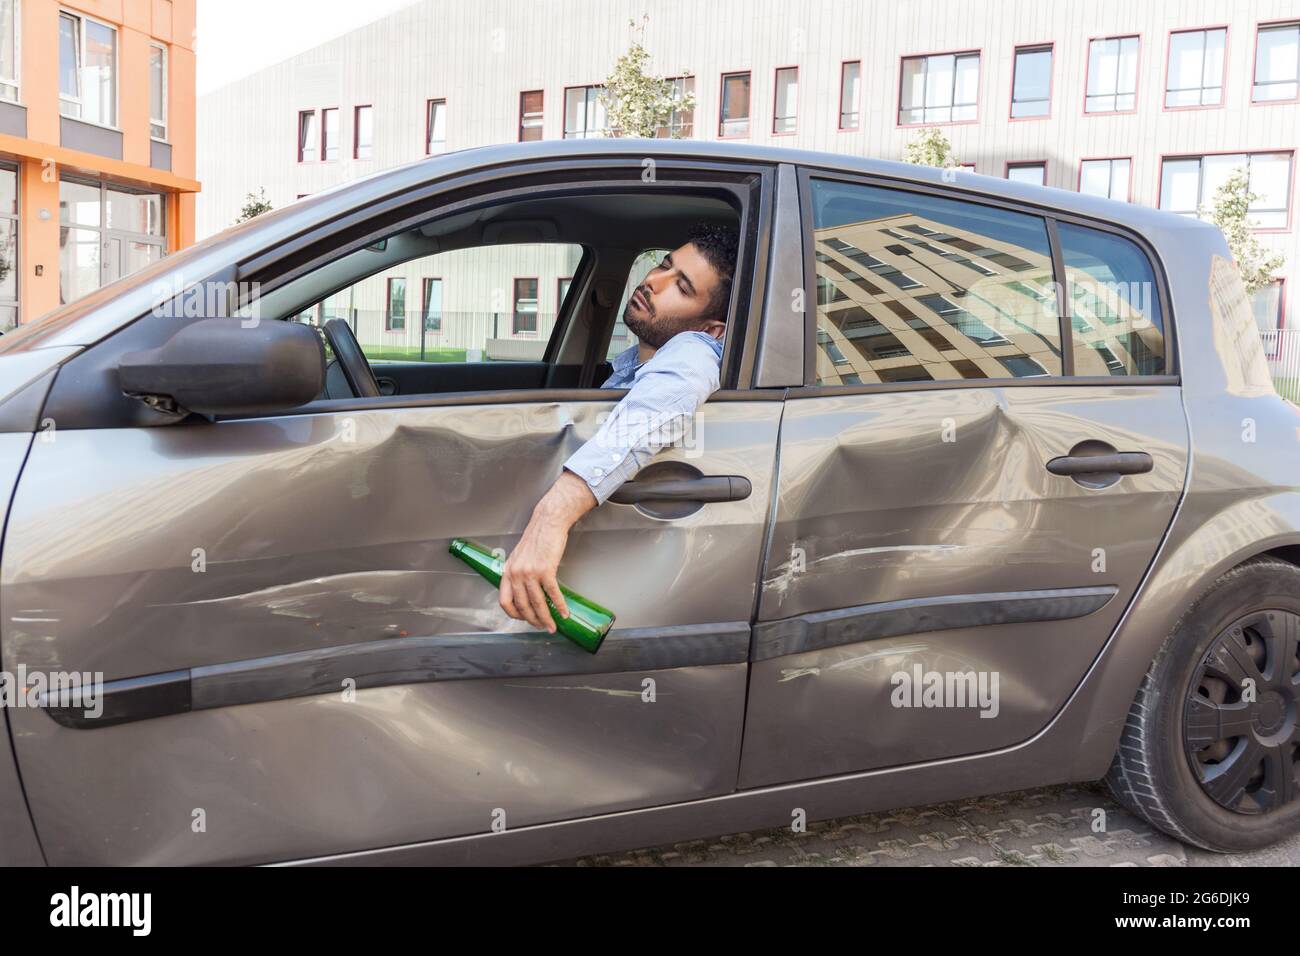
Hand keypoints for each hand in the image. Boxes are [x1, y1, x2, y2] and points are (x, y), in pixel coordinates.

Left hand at [499, 471, 595, 632]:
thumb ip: (518, 574)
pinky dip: (560, 606)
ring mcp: (530, 572)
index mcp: (507, 571)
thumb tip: (525, 592)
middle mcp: (516, 573)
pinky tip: (564, 613)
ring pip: (537, 603)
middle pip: (522, 606)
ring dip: (546, 618)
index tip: (523, 619)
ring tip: (552, 625)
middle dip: (533, 620)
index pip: (504, 601)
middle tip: (541, 626)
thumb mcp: (519, 557)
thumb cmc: (536, 538)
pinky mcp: (546, 570)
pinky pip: (553, 594)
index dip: (514, 614)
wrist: (548, 522)